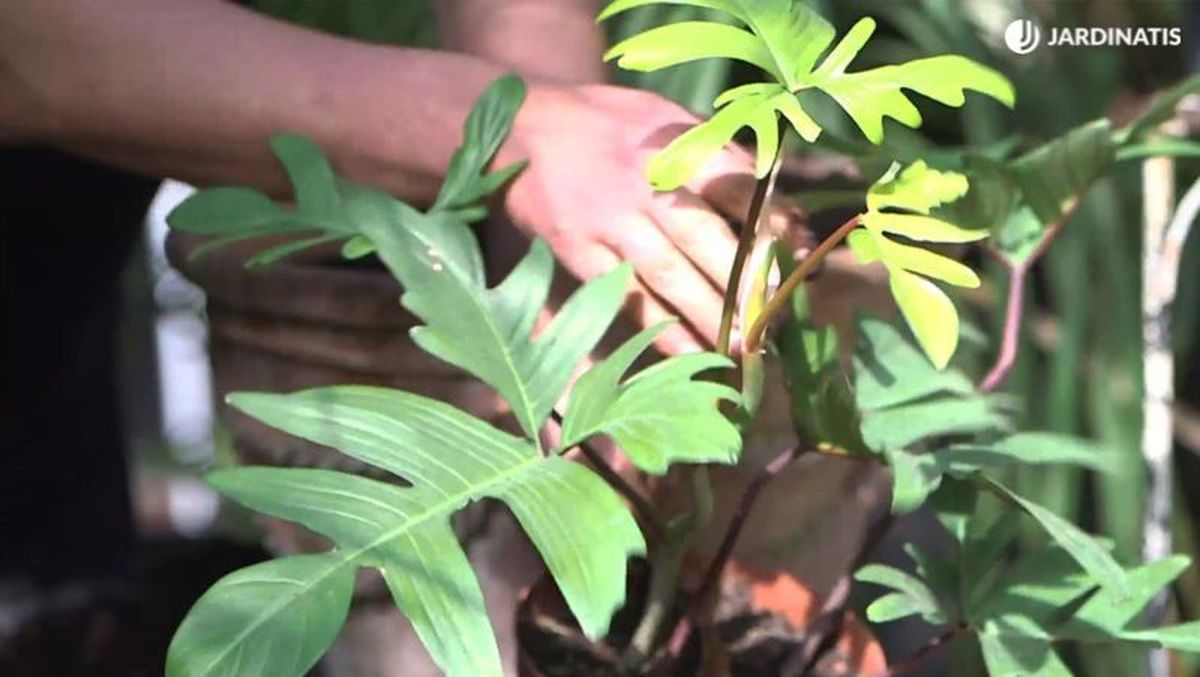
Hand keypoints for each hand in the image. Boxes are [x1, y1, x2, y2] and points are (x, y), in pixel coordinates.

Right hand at [498, 83, 803, 354]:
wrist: (523, 124)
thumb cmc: (609, 124)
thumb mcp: (667, 116)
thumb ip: (719, 156)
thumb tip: (781, 211)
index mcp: (673, 141)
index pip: (733, 183)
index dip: (770, 222)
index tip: (799, 257)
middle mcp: (642, 180)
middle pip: (702, 235)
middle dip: (743, 281)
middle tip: (774, 318)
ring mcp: (607, 218)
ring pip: (666, 272)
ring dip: (708, 314)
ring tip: (743, 347)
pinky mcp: (576, 249)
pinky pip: (624, 295)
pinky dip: (659, 328)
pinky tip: (689, 353)